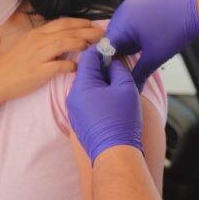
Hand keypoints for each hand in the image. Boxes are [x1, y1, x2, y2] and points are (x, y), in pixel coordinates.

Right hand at [0, 18, 104, 108]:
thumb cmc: (13, 65)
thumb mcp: (29, 46)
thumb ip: (46, 41)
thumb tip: (66, 39)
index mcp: (37, 34)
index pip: (63, 23)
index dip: (81, 23)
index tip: (94, 26)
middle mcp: (39, 40)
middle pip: (68, 31)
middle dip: (88, 31)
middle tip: (103, 34)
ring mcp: (38, 55)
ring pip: (64, 43)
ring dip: (82, 43)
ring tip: (95, 46)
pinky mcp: (38, 71)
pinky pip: (59, 66)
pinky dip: (71, 65)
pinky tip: (79, 67)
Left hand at [67, 46, 142, 162]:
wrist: (114, 153)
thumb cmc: (120, 121)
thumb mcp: (125, 87)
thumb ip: (118, 69)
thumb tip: (113, 62)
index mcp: (83, 85)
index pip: (88, 57)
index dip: (102, 49)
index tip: (113, 47)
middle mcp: (73, 96)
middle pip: (86, 71)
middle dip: (102, 66)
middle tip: (117, 65)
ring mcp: (74, 109)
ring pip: (86, 86)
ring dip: (100, 81)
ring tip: (116, 83)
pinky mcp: (78, 120)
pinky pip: (86, 100)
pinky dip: (97, 95)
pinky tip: (110, 99)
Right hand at [106, 0, 198, 89]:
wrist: (196, 10)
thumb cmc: (176, 32)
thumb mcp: (155, 57)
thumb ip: (139, 74)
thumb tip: (132, 89)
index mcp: (123, 22)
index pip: (107, 44)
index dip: (113, 58)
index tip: (119, 67)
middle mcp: (124, 7)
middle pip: (114, 33)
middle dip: (122, 46)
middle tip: (136, 56)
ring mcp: (133, 0)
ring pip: (123, 23)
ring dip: (129, 35)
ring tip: (145, 43)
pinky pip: (131, 13)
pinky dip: (136, 23)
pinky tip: (149, 31)